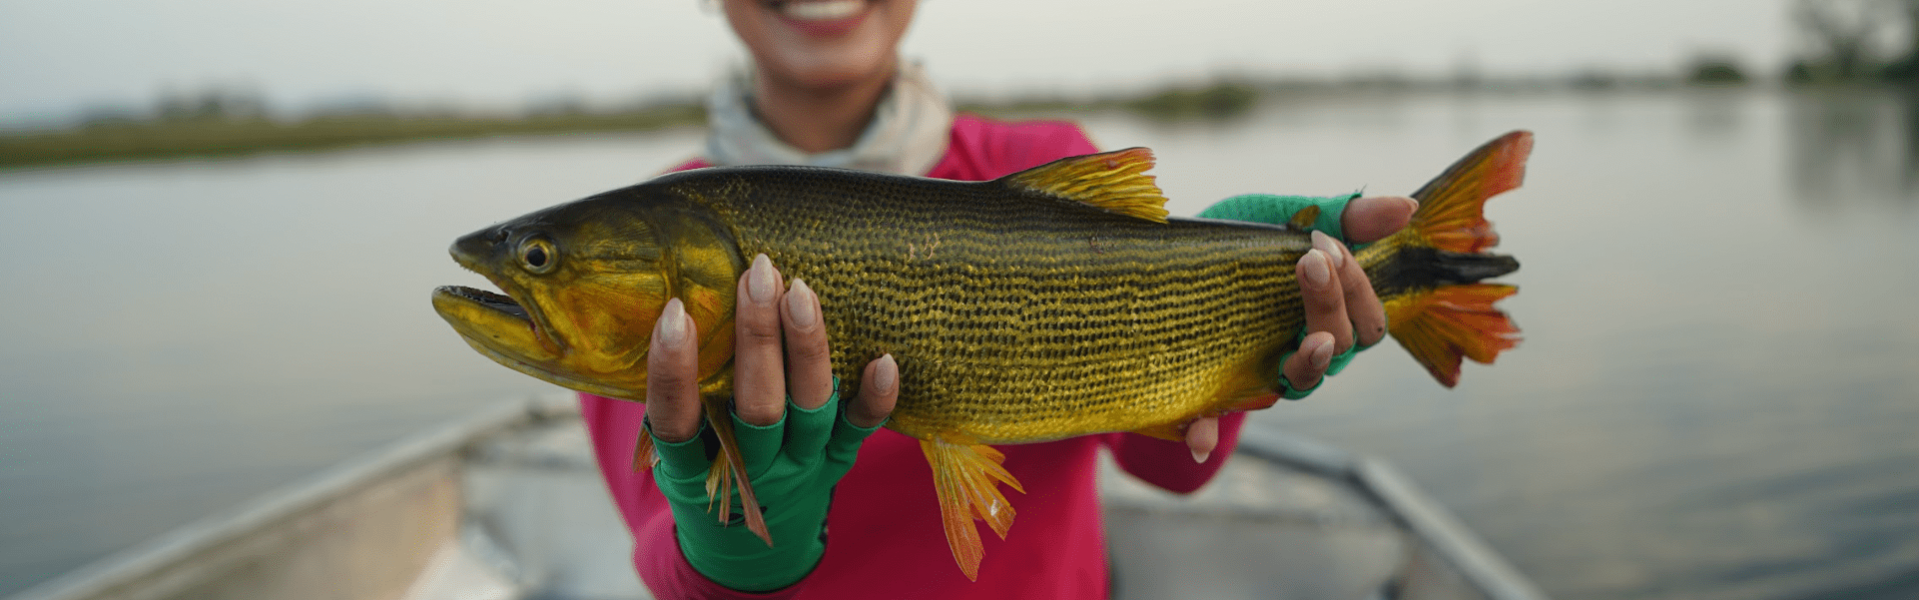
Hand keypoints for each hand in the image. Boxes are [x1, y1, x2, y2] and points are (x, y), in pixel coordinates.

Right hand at [644, 254, 897, 590]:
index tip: (676, 313)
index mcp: (695, 469)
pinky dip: (875, 398)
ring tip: (800, 291)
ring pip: (809, 409)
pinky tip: (884, 360)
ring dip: (806, 347)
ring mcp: (801, 465)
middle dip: (756, 337)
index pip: (678, 421)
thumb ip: (677, 397)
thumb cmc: (703, 473)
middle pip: (757, 406)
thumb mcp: (675, 453)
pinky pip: (859, 430)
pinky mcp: (837, 461)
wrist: (748, 549)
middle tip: (756, 276)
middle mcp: (754, 469)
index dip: (674, 371)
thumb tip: (671, 303)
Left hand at [1185, 195, 1416, 461]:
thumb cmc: (1240, 245)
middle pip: (1340, 347)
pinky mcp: (1211, 393)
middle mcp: (1303, 351)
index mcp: (1327, 315)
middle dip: (1332, 305)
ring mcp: (1262, 375)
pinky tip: (1198, 437)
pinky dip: (1207, 431)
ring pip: (1301, 382)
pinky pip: (1213, 422)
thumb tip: (1407, 207)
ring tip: (1309, 341)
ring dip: (1309, 363)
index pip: (1366, 317)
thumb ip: (1345, 217)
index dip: (1354, 285)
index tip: (1323, 244)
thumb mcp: (1286, 220)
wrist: (1164, 266)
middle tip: (1308, 261)